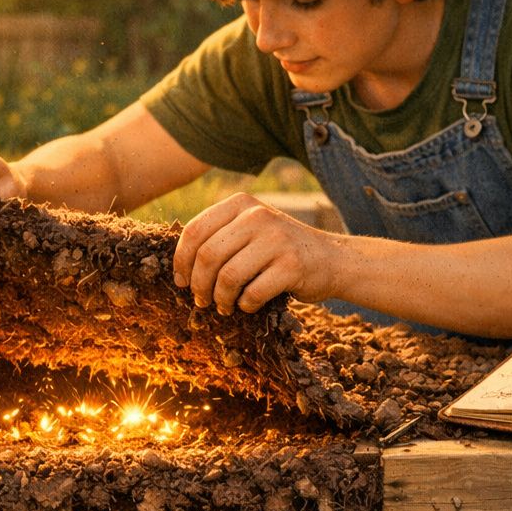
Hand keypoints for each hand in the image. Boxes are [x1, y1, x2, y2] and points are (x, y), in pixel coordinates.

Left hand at [172, 194, 338, 313]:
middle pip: (207, 256)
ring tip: (225, 306)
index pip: (195, 231)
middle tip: (202, 300)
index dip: (181, 261)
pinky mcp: (292, 265)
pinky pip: (253, 293)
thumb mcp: (249, 230)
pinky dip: (246, 305)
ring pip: (228, 277)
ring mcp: (277, 239)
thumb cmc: (279, 250)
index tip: (182, 281)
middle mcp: (258, 216)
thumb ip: (219, 236)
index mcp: (241, 204)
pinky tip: (249, 304)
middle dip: (199, 285)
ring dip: (221, 299)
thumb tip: (180, 268)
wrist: (331, 259)